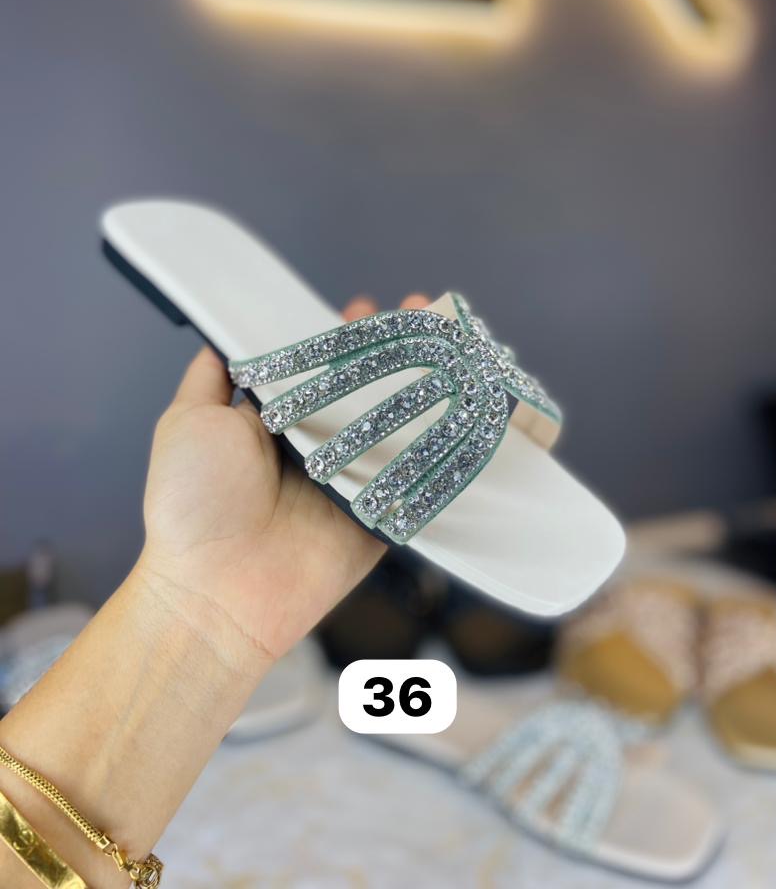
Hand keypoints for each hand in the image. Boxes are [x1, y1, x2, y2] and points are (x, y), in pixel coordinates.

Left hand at [137, 294, 429, 675]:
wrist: (215, 589)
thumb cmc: (193, 502)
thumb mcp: (188, 421)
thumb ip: (210, 378)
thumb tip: (218, 335)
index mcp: (276, 421)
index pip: (317, 367)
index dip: (341, 336)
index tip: (363, 308)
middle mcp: (317, 446)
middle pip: (362, 390)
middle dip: (391, 352)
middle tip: (417, 314)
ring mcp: (351, 480)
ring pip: (394, 425)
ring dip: (423, 386)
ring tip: (449, 343)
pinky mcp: (378, 515)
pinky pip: (413, 477)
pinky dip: (439, 444)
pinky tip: (464, 405)